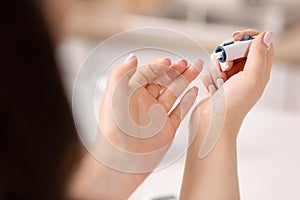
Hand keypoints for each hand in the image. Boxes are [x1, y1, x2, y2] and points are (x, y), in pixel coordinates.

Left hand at [68, 55, 202, 199]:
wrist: (121, 162)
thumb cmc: (113, 131)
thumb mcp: (113, 97)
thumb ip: (121, 74)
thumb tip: (132, 58)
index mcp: (131, 94)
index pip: (148, 73)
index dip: (160, 66)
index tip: (170, 62)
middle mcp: (145, 103)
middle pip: (164, 81)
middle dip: (176, 71)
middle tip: (188, 63)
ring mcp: (157, 116)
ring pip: (174, 93)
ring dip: (185, 80)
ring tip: (196, 70)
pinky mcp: (167, 129)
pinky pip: (180, 111)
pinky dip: (188, 101)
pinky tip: (194, 91)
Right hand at [191, 29, 273, 141]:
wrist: (212, 123)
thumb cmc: (232, 106)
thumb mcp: (250, 78)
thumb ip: (258, 54)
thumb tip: (267, 35)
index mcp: (259, 72)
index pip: (261, 44)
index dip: (249, 37)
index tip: (236, 38)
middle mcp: (246, 74)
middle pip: (240, 49)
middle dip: (229, 52)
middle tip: (226, 62)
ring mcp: (231, 78)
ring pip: (224, 58)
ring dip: (217, 64)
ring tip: (218, 78)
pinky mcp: (217, 82)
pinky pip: (211, 68)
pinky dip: (209, 73)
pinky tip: (211, 84)